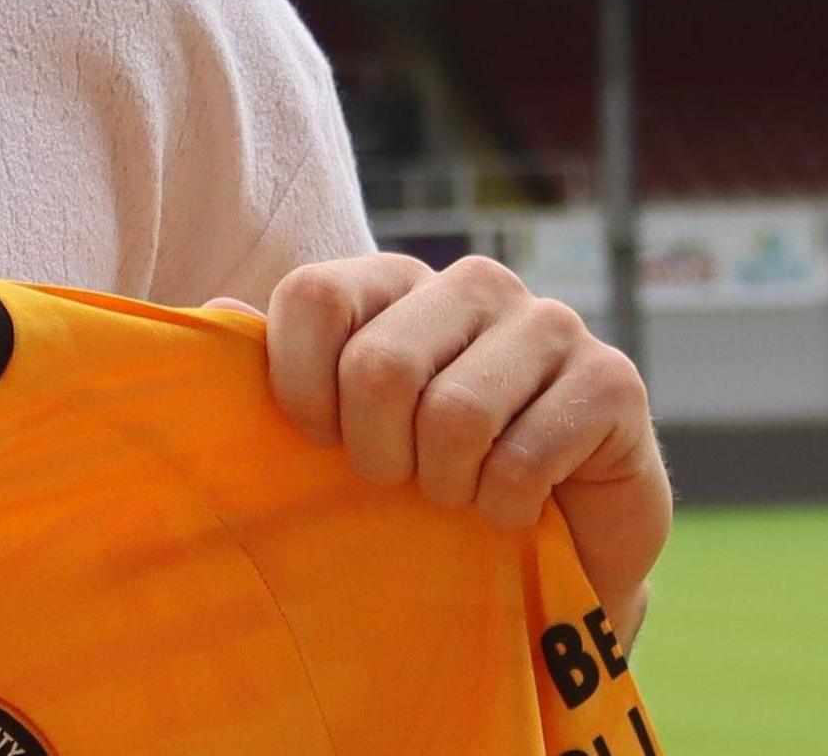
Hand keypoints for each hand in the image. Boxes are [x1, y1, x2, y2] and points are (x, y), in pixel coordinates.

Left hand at [222, 253, 670, 645]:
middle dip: (378, 454)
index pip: (313, 296)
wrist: (543, 547)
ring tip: (461, 491)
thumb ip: (277, 370)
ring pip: (455, 415)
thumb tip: (213, 313)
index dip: (301, 388)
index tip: (321, 442)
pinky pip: (526, 456)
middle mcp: (473, 283)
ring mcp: (550, 323)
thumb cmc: (422, 474)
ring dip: (447, 484)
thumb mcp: (337, 426)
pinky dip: (506, 506)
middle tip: (401, 480)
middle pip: (379, 365)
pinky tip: (516, 506)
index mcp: (394, 280)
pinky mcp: (613, 379)